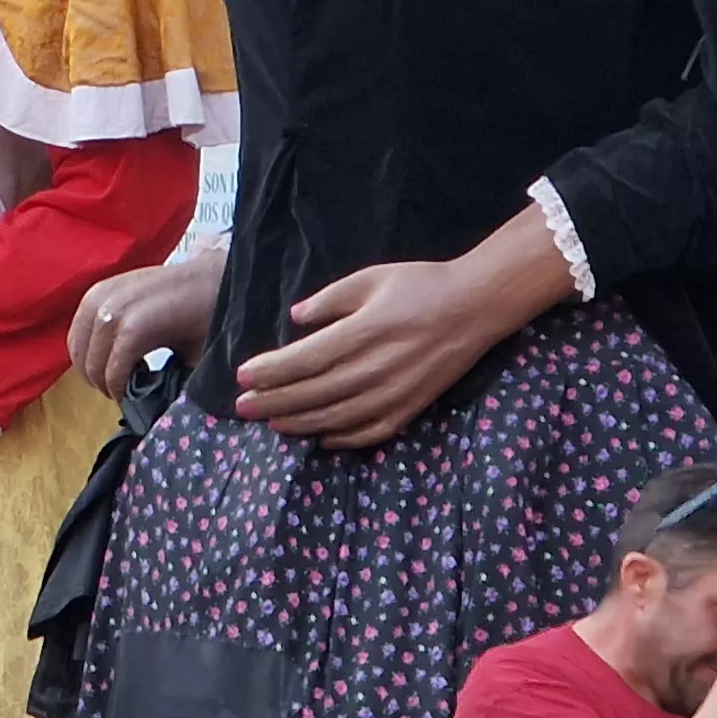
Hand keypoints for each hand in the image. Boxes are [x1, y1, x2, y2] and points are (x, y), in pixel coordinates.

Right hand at [68, 251, 224, 400]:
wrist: (212, 277)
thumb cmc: (208, 316)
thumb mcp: (194, 356)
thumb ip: (169, 381)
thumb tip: (151, 405)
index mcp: (134, 327)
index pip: (110, 374)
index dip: (118, 393)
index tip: (129, 402)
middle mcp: (111, 309)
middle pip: (90, 361)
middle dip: (102, 382)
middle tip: (119, 392)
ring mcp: (101, 294)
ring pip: (77, 344)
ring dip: (89, 364)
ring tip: (109, 375)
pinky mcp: (98, 287)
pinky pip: (77, 325)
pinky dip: (84, 344)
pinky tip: (103, 353)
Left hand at [231, 211, 575, 448]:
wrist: (475, 307)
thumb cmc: (419, 285)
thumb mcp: (369, 278)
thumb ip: (329, 300)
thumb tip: (296, 318)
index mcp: (363, 333)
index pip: (304, 360)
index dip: (270, 372)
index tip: (242, 376)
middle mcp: (376, 369)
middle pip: (313, 393)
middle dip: (272, 402)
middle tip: (242, 407)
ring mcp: (395, 393)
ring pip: (336, 417)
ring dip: (299, 423)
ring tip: (271, 422)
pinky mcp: (411, 408)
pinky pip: (370, 432)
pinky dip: (342, 439)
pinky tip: (320, 438)